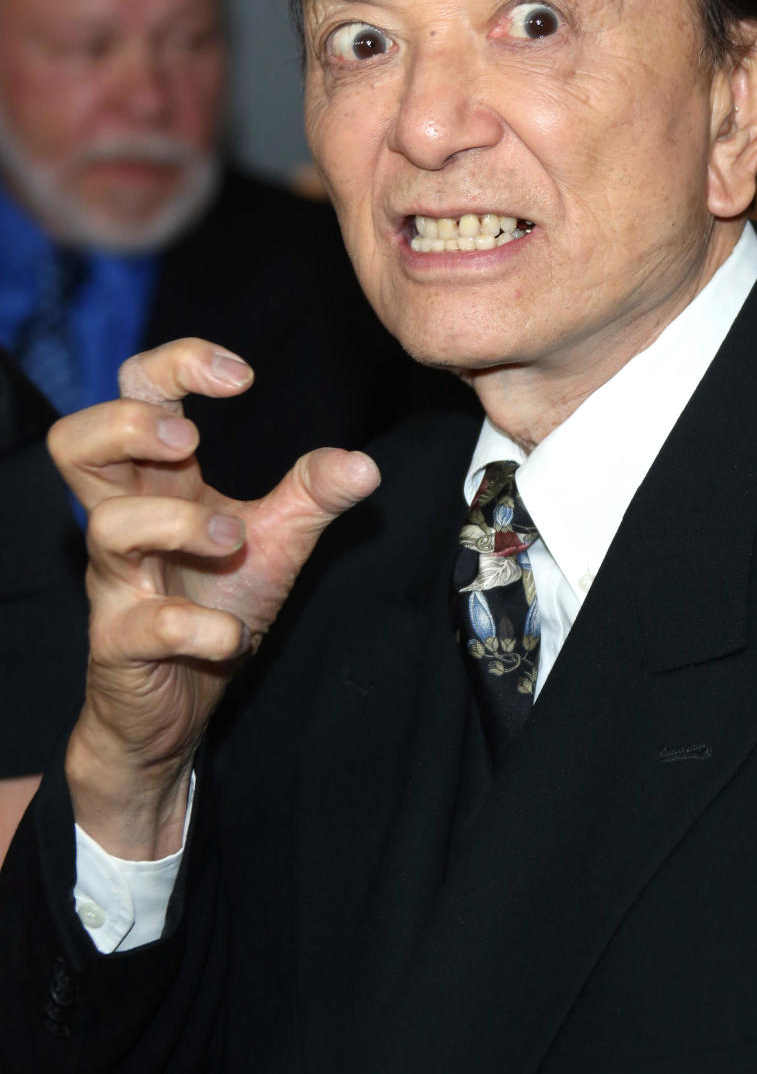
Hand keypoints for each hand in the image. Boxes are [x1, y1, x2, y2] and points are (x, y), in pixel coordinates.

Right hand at [50, 337, 379, 857]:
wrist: (177, 709)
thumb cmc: (213, 607)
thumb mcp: (275, 543)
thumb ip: (312, 497)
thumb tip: (364, 464)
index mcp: (158, 481)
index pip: (136, 392)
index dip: (177, 364)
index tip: (242, 377)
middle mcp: (124, 521)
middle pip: (75, 442)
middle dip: (128, 424)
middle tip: (192, 441)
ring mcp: (116, 583)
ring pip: (108, 527)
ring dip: (180, 524)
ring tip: (234, 539)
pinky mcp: (120, 645)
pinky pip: (142, 625)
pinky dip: (196, 627)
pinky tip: (232, 636)